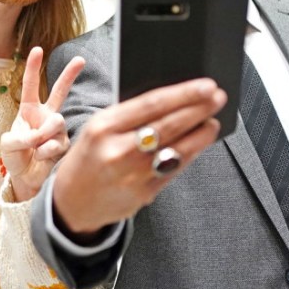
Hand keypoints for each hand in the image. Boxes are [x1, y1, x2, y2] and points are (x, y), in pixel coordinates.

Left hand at [1, 47, 84, 201]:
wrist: (25, 180)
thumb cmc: (16, 158)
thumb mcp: (8, 145)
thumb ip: (19, 137)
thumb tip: (38, 137)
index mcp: (29, 111)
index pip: (30, 86)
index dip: (33, 68)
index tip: (37, 50)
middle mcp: (45, 117)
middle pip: (59, 92)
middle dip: (70, 75)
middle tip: (81, 59)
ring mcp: (57, 130)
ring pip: (56, 122)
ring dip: (43, 135)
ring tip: (35, 148)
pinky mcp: (65, 145)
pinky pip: (57, 143)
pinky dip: (45, 151)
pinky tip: (41, 158)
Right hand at [52, 78, 225, 236]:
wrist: (71, 202)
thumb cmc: (88, 157)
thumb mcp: (98, 128)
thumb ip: (130, 115)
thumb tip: (173, 99)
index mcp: (104, 126)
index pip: (152, 104)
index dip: (184, 94)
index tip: (205, 85)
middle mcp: (118, 150)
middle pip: (169, 125)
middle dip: (198, 109)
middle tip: (217, 97)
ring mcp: (133, 175)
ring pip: (177, 149)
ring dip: (201, 134)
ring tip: (213, 121)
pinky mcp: (145, 194)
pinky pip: (174, 169)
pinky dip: (190, 154)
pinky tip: (198, 143)